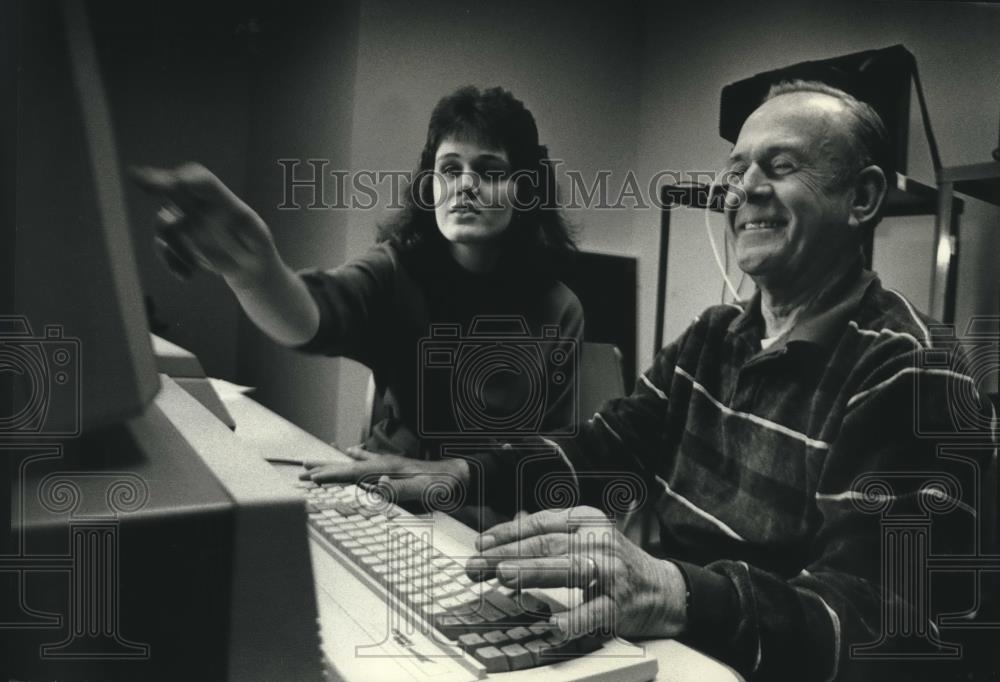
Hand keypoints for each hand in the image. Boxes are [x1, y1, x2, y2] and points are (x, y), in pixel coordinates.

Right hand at [131, 163, 278, 283]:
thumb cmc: (255, 244)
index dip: (182, 177)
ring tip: (195, 267)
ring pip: (165, 225)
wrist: (251, 267)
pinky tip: (187, 275)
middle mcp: (199, 205)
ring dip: (178, 248)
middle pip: (172, 188)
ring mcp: (186, 221)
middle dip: (153, 181)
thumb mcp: (256, 234)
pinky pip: (163, 247)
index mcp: (220, 199)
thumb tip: (236, 215)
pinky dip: (172, 262)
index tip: (168, 180)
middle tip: (136, 175)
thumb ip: (244, 223)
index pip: (199, 181)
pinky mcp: (177, 240)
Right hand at [300, 446, 470, 508]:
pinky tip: (350, 451)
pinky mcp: (394, 464)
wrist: (460, 475)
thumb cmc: (442, 486)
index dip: (329, 476)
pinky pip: (367, 458)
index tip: (310, 478)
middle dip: (323, 467)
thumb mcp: (423, 491)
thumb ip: (400, 488)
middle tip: (301, 469)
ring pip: (353, 461)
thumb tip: (379, 483)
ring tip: (314, 461)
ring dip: (333, 462)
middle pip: (346, 465)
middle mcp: (384, 463)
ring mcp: (388, 462)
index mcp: (386, 469)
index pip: (351, 473)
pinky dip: (354, 456)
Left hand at [467, 506, 687, 639]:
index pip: (541, 524)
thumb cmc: (614, 563)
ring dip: (534, 573)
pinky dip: (573, 619)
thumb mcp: (585, 538)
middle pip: (548, 545)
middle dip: (509, 555)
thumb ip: (550, 534)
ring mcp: (611, 572)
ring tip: (506, 577)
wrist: (663, 589)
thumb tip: (505, 534)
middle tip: (480, 565)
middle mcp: (599, 541)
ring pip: (568, 570)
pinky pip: (594, 612)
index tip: (481, 545)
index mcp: (587, 521)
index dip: (508, 533)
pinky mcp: (620, 604)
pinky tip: (553, 626)